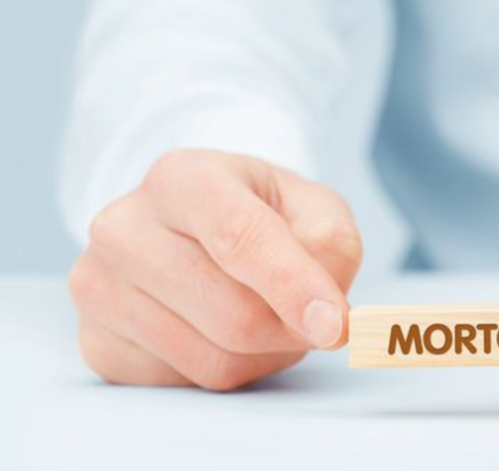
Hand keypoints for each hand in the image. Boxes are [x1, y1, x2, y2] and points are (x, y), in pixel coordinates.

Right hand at [69, 149, 361, 389]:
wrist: (192, 229)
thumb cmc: (263, 216)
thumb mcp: (313, 209)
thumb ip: (331, 248)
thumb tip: (323, 316)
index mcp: (184, 178)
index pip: (240, 238)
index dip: (293, 287)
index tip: (336, 326)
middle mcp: (124, 227)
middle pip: (233, 315)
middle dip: (291, 330)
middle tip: (315, 318)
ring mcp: (99, 286)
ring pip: (213, 360)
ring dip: (264, 355)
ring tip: (264, 315)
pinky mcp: (97, 341)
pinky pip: (186, 385)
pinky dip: (226, 370)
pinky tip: (220, 331)